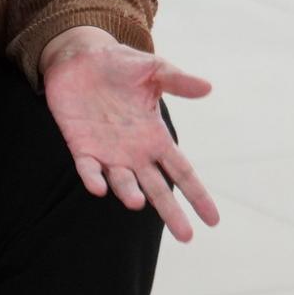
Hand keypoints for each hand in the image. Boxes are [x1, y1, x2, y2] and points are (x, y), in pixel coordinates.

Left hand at [40, 31, 219, 242]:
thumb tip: (208, 88)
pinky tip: (99, 187)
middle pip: (157, 189)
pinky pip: (87, 169)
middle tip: (185, 237)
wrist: (80, 58)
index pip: (182, 171)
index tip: (213, 219)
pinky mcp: (81, 146)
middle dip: (171, 212)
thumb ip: (178, 81)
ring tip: (137, 203)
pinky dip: (93, 178)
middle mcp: (134, 151)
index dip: (197, 194)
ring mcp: (107, 152)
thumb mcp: (154, 69)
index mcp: (155, 136)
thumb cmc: (121, 65)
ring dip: (129, 193)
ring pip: (122, 182)